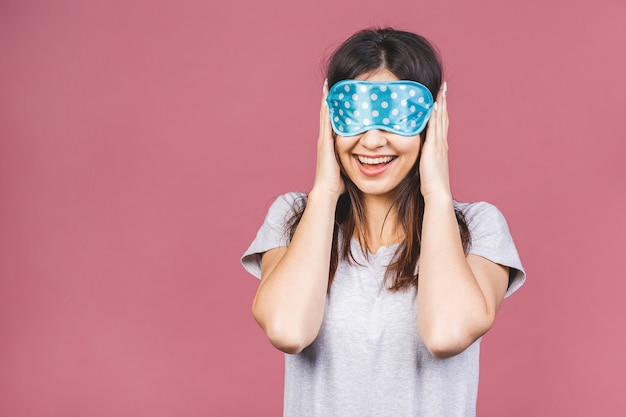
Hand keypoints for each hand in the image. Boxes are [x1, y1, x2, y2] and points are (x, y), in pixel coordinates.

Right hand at [312, 80, 344, 197]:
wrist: (327, 191)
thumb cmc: (338, 184)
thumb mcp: (348, 168)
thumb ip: (354, 162)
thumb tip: (368, 162)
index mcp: (332, 145)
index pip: (335, 123)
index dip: (337, 110)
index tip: (342, 96)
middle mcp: (326, 140)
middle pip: (329, 115)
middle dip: (332, 99)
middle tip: (335, 84)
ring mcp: (324, 140)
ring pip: (326, 114)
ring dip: (328, 99)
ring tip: (331, 84)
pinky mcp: (325, 141)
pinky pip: (327, 120)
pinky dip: (326, 107)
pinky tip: (329, 95)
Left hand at [419, 82, 451, 199]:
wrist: (438, 192)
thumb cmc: (431, 184)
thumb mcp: (426, 166)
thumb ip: (423, 158)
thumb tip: (417, 153)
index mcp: (440, 147)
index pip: (441, 124)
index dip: (441, 111)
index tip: (440, 98)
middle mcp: (441, 143)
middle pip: (443, 118)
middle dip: (443, 102)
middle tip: (443, 87)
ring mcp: (439, 144)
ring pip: (440, 119)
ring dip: (440, 104)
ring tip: (440, 90)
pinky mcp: (434, 147)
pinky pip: (434, 127)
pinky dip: (435, 115)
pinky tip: (433, 105)